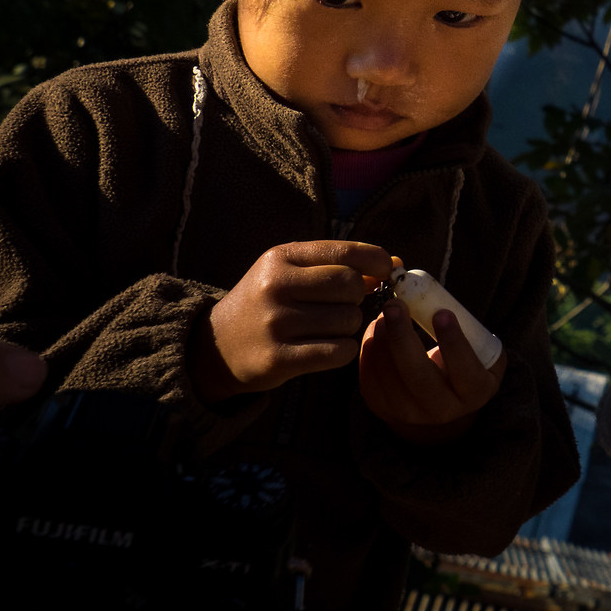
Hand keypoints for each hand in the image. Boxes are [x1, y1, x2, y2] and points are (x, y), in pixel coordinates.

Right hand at [195, 242, 393, 403]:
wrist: (216, 346)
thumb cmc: (268, 303)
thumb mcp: (292, 273)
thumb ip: (339, 264)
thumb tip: (395, 263)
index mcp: (281, 257)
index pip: (345, 252)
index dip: (376, 261)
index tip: (384, 271)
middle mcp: (274, 286)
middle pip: (351, 286)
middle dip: (357, 297)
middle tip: (342, 305)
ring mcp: (274, 323)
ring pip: (348, 321)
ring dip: (348, 327)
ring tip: (325, 328)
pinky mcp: (277, 358)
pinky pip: (338, 352)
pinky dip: (342, 351)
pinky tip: (326, 348)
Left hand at [358, 302, 504, 445]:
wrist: (441, 404)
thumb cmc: (463, 366)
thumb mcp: (480, 353)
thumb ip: (469, 332)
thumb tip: (434, 298)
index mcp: (474, 393)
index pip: (465, 370)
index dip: (453, 342)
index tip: (442, 313)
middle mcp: (442, 410)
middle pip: (418, 376)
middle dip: (403, 338)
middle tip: (395, 306)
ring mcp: (409, 413)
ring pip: (389, 377)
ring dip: (383, 340)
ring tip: (385, 313)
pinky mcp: (383, 408)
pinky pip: (370, 379)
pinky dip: (370, 350)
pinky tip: (377, 329)